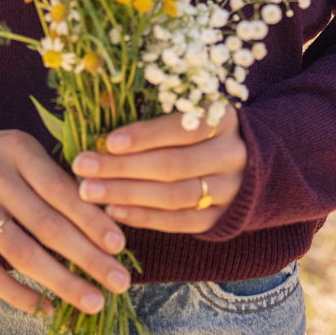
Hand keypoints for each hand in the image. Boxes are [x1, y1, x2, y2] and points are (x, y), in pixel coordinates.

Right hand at [0, 127, 131, 317]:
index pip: (61, 191)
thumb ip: (53, 179)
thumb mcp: (20, 151)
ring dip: (62, 282)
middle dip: (88, 258)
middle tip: (121, 282)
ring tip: (93, 301)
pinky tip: (46, 307)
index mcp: (17, 151)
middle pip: (47, 226)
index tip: (120, 245)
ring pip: (22, 254)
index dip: (92, 220)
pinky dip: (19, 294)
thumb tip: (103, 219)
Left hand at [71, 107, 245, 232]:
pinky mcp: (221, 219)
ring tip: (90, 192)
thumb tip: (102, 127)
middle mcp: (232, 156)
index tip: (108, 141)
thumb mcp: (193, 112)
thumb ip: (157, 115)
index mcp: (224, 120)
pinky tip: (114, 212)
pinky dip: (144, 218)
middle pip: (174, 165)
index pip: (183, 128)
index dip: (145, 135)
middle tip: (83, 168)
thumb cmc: (204, 130)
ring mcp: (230, 191)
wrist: (252, 164)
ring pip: (175, 197)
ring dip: (127, 195)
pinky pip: (179, 223)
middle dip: (123, 168)